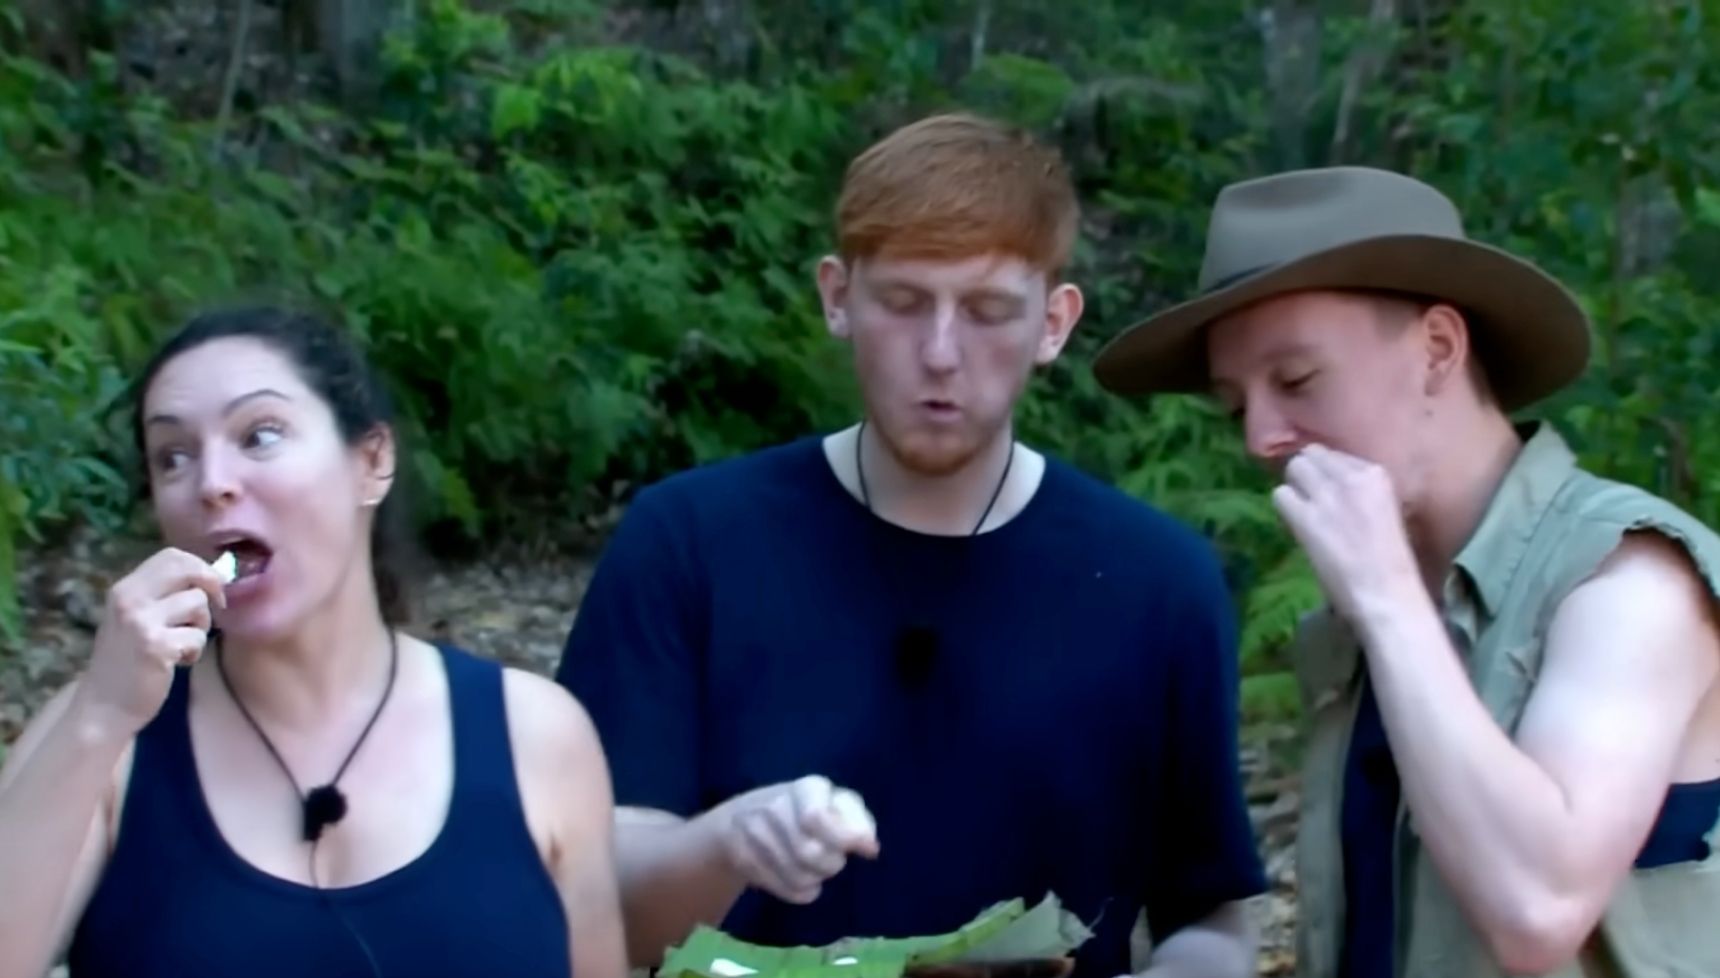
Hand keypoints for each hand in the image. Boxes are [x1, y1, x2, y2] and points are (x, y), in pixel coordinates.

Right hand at [72, 548, 225, 736]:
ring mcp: (141, 622)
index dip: (200, 567)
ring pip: (199, 604)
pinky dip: (194, 651)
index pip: (171, 556)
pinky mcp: (156, 646)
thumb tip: (212, 575)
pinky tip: (177, 662)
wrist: (103, 706)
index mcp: (124, 588)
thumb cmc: (126, 662)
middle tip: (216, 607)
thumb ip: (161, 595)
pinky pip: (197, 637)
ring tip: (182, 644)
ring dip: (201, 627)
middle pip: (188, 570)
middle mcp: (129, 599)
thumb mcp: (133, 618)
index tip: (210, 587)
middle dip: (212, 587)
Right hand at [712, 775, 879, 904]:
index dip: (845, 839)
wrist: (739, 820)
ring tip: (813, 869)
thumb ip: (857, 821)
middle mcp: (776, 804)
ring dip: (815, 880)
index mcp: (807, 788)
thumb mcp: (834, 805)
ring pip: (800, 877)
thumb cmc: (805, 811)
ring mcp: (755, 831)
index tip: (867, 851)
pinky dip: (799, 892)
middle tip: (832, 859)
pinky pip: (785, 890)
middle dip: (831, 864)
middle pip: (811, 853)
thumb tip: (871, 848)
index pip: (817, 817)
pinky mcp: (743, 858)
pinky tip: (796, 878)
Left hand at [1271, 444, 1423, 624]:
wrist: (1385, 592)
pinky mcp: (1306, 517)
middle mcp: (1350, 476)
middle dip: (1307, 474)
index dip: (1327, 473)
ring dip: (1295, 488)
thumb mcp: (1381, 508)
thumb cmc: (1388, 559)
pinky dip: (1285, 508)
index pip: (1335, 455)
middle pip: (1311, 455)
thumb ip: (1358, 490)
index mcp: (1376, 473)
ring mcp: (1327, 495)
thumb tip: (1326, 483)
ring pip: (1294, 468)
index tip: (1330, 492)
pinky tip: (1297, 525)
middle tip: (1310, 498)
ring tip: (1303, 511)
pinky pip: (1280, 495)